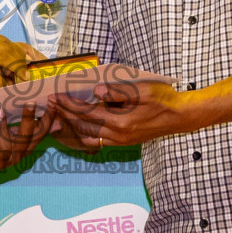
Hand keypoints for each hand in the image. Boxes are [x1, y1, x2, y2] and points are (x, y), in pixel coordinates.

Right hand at [0, 14, 42, 95]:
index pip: (1, 38)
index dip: (14, 49)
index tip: (21, 59)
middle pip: (4, 47)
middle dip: (18, 59)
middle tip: (24, 71)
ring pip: (0, 58)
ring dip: (14, 69)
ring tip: (19, 79)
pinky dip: (0, 81)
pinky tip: (5, 86)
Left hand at [0, 105, 53, 180]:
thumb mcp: (15, 136)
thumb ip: (30, 127)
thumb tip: (55, 119)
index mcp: (26, 148)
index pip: (40, 134)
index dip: (47, 121)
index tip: (52, 104)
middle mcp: (17, 156)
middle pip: (25, 139)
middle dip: (28, 120)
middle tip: (30, 103)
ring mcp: (2, 162)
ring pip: (5, 147)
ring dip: (3, 128)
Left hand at [51, 80, 194, 149]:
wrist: (180, 117)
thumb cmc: (163, 99)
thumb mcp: (142, 90)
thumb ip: (118, 91)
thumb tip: (96, 91)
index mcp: (121, 122)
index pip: (87, 113)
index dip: (69, 105)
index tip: (56, 96)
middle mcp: (118, 135)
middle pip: (83, 126)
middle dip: (65, 115)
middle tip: (50, 104)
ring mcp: (121, 141)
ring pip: (88, 137)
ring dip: (72, 126)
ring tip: (59, 116)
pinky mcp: (124, 142)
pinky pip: (97, 141)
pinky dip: (84, 133)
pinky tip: (78, 126)